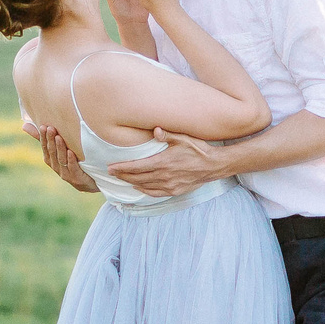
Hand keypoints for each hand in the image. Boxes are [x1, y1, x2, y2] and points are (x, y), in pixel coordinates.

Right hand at [22, 118, 96, 192]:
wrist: (86, 183)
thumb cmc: (70, 163)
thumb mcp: (57, 150)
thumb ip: (44, 139)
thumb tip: (24, 125)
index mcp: (49, 159)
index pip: (44, 147)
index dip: (43, 137)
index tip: (43, 126)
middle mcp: (55, 166)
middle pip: (52, 152)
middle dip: (51, 140)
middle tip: (51, 128)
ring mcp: (65, 173)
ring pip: (61, 159)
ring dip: (60, 148)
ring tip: (59, 137)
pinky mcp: (75, 178)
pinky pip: (72, 168)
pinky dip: (71, 160)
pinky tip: (70, 152)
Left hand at [103, 128, 228, 196]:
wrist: (214, 165)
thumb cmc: (198, 149)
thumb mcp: (184, 138)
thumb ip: (168, 135)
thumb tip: (155, 130)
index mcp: (163, 162)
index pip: (136, 167)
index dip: (122, 168)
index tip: (110, 168)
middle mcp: (164, 176)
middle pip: (137, 178)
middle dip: (122, 175)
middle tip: (111, 173)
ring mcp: (169, 185)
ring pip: (144, 186)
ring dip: (131, 182)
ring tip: (122, 178)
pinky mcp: (175, 191)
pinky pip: (155, 193)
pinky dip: (144, 191)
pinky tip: (138, 187)